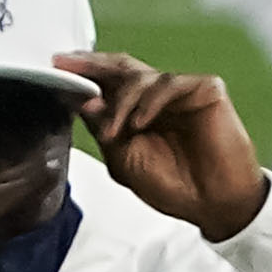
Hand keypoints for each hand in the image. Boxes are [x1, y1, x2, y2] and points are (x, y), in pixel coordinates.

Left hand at [69, 54, 266, 237]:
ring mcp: (183, 94)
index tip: (55, 67)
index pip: (108, 82)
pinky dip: (151, 101)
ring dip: (122, 101)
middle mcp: (159, 98)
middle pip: (123, 67)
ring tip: (117, 130)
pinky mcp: (207, 93)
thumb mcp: (124, 160)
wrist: (216, 206)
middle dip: (92, 65)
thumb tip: (83, 99)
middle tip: (68, 65)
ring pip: (143, 76)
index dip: (83, 73)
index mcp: (138, 112)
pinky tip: (141, 122)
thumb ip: (103, 127)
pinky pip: (171, 83)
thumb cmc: (174, 187)